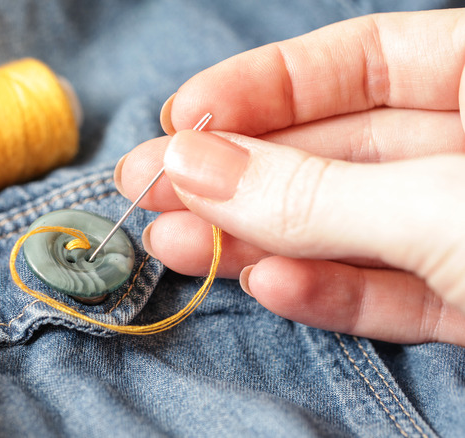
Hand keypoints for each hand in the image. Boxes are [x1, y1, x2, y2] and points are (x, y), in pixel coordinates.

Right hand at [115, 9, 464, 345]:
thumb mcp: (441, 206)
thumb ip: (316, 194)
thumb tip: (194, 166)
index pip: (362, 60)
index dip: (263, 85)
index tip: (183, 119)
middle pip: (340, 151)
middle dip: (240, 174)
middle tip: (148, 185)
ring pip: (352, 228)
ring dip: (260, 240)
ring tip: (175, 242)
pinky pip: (391, 292)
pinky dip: (326, 292)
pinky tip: (264, 284)